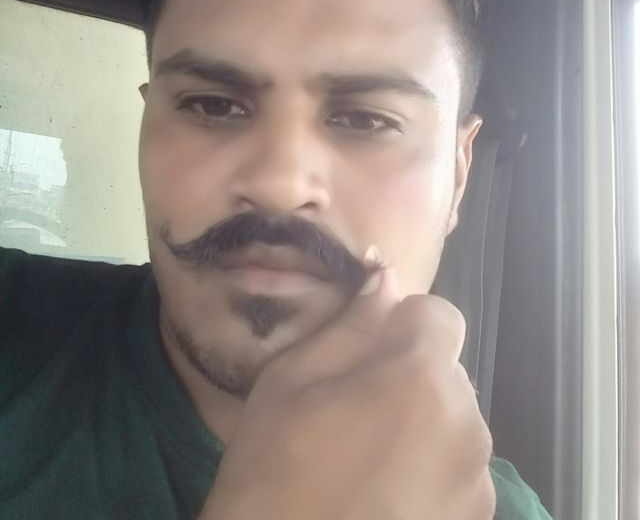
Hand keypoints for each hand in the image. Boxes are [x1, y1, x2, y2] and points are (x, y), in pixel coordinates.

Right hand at [200, 262, 495, 519]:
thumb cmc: (274, 469)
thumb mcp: (293, 380)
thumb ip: (352, 324)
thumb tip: (389, 277)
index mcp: (422, 378)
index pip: (440, 313)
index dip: (402, 323)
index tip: (366, 353)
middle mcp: (468, 424)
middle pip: (446, 368)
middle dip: (410, 372)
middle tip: (355, 410)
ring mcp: (479, 480)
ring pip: (453, 417)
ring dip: (422, 421)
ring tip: (368, 459)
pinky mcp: (477, 519)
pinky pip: (459, 466)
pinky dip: (432, 467)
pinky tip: (386, 494)